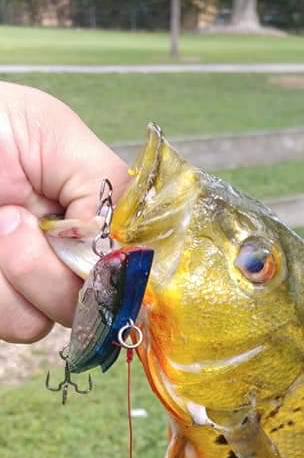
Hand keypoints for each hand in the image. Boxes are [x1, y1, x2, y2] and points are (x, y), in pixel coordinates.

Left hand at [0, 82, 128, 342]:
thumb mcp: (53, 132)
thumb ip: (102, 183)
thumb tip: (116, 245)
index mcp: (93, 216)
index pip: (136, 264)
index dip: (123, 266)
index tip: (90, 245)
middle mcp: (70, 258)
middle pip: (101, 302)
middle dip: (55, 264)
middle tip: (14, 219)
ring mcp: (32, 286)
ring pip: (55, 318)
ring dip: (21, 272)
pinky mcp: (1, 304)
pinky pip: (18, 325)